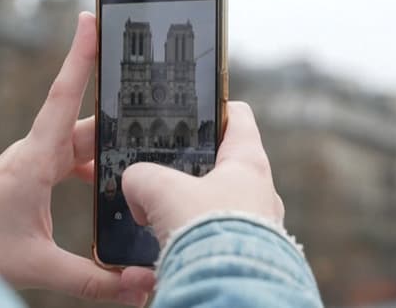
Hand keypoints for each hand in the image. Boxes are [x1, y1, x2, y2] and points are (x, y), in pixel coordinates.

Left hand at [0, 12, 153, 305]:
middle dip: (123, 110)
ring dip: (113, 145)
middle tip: (161, 96)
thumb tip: (142, 283)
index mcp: (35, 158)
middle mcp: (37, 151)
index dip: (79, 56)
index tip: (91, 19)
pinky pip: (76, 158)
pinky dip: (98, 166)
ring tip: (150, 146)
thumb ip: (93, 278)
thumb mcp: (39, 265)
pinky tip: (115, 181)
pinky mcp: (37, 172)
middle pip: (90, 123)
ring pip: (86, 142)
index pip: (64, 97)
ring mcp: (37, 160)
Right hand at [122, 101, 284, 244]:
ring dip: (183, 212)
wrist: (231, 292)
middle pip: (220, 166)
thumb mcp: (162, 190)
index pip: (237, 116)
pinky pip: (210, 242)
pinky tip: (159, 256)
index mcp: (249, 162)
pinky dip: (186, 245)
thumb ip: (143, 176)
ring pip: (213, 208)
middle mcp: (259, 192)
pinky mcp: (243, 256)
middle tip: (157, 171)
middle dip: (186, 170)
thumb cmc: (208, 232)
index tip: (190, 109)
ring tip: (152, 218)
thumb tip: (135, 184)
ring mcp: (255, 226)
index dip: (213, 106)